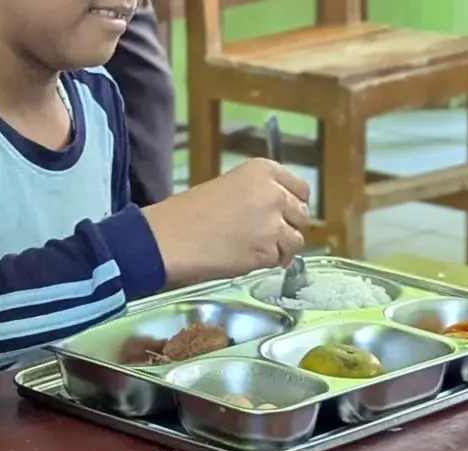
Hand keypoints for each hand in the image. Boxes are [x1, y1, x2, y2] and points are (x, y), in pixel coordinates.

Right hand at [143, 158, 308, 285]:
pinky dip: (267, 262)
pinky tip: (246, 259)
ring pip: (296, 240)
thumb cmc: (184, 213)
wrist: (166, 239)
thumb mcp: (225, 187)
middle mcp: (274, 193)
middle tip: (264, 235)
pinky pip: (279, 259)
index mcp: (262, 171)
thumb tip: (272, 212)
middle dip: (287, 226)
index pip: (300, 188)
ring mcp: (273, 224)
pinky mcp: (267, 251)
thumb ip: (255, 194)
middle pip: (301, 214)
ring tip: (254, 250)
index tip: (282, 214)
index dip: (292, 204)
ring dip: (280, 247)